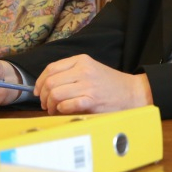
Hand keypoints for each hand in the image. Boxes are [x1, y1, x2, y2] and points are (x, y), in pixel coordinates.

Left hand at [35, 54, 151, 114]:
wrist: (133, 93)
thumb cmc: (110, 84)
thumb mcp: (91, 69)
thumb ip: (71, 73)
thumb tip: (45, 86)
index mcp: (81, 60)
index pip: (51, 69)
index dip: (40, 82)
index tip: (38, 91)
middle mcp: (83, 71)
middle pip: (50, 82)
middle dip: (44, 96)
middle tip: (46, 104)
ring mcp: (88, 86)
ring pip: (55, 93)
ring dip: (50, 105)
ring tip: (55, 109)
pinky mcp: (92, 101)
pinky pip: (67, 105)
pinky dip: (61, 109)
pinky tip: (64, 110)